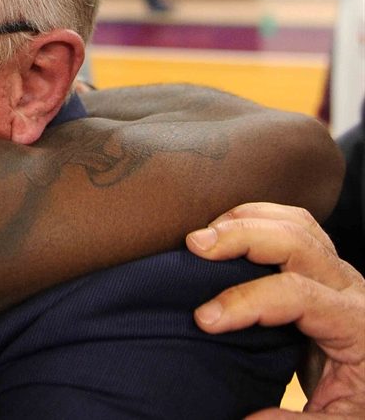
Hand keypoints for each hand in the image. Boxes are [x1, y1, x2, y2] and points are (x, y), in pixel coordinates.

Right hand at [186, 202, 364, 417]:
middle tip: (194, 245)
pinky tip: (227, 229)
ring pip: (296, 222)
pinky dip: (257, 218)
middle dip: (242, 237)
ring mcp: (338, 272)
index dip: (245, 301)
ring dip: (247, 220)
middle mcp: (351, 287)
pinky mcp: (323, 268)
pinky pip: (294, 225)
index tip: (203, 320)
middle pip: (298, 241)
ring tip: (204, 234)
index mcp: (357, 324)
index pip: (296, 294)